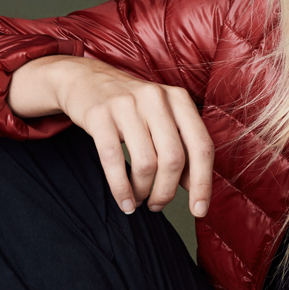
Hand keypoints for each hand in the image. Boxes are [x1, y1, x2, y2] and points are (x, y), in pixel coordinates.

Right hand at [7, 54, 213, 216]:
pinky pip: (114, 160)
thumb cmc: (131, 107)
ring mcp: (127, 105)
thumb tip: (194, 187)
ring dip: (143, 191)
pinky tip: (124, 202)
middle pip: (173, 159)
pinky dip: (121, 188)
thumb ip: (181, 146)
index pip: (201, 146)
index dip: (202, 183)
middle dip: (166, 191)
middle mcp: (156, 98)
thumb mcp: (162, 118)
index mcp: (179, 99)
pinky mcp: (99, 115)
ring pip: (145, 163)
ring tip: (138, 200)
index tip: (200, 210)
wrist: (85, 79)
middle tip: (157, 204)